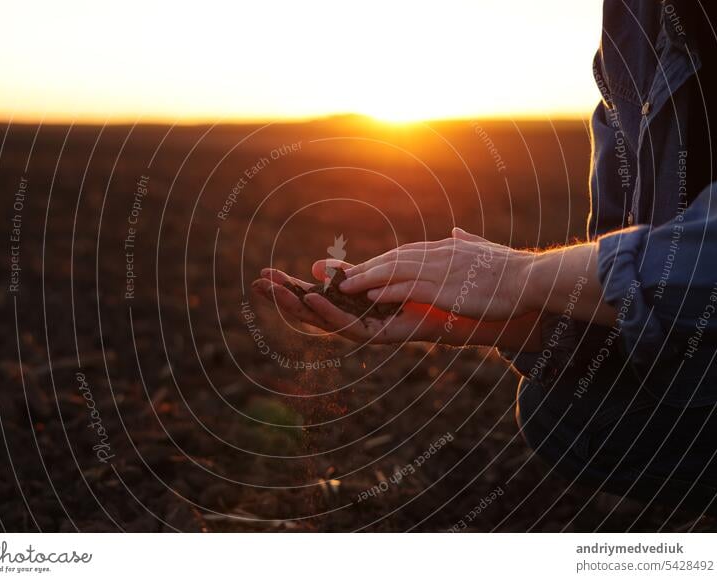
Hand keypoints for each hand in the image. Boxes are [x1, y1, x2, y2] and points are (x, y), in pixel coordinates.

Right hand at [251, 261, 453, 343]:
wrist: (460, 308)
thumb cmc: (423, 290)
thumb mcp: (379, 275)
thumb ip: (350, 274)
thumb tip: (318, 268)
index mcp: (351, 304)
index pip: (312, 296)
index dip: (287, 286)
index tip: (264, 273)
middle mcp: (354, 319)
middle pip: (310, 310)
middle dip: (282, 297)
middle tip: (256, 283)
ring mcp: (366, 329)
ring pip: (323, 320)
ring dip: (298, 306)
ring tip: (275, 292)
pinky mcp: (381, 336)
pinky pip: (350, 326)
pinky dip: (331, 314)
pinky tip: (314, 301)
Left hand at [334, 228, 535, 320]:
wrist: (531, 278)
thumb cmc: (513, 269)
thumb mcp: (486, 250)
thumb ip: (468, 242)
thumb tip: (456, 231)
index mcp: (447, 248)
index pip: (406, 253)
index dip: (381, 262)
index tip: (362, 268)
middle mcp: (438, 255)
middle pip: (393, 260)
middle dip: (365, 268)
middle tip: (339, 276)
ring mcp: (439, 271)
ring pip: (393, 272)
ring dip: (366, 279)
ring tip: (343, 287)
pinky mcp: (443, 288)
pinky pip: (407, 288)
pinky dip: (386, 291)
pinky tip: (369, 297)